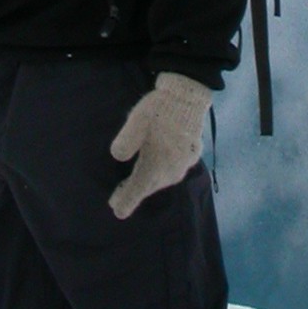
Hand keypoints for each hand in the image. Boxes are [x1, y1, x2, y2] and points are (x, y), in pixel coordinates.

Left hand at [109, 72, 211, 218]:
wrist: (188, 97)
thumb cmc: (160, 109)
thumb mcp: (136, 122)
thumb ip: (126, 142)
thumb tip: (117, 157)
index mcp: (156, 166)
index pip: (137, 189)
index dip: (126, 200)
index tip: (117, 212)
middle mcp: (171, 171)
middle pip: (149, 186)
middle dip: (134, 191)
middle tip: (119, 197)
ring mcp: (183, 165)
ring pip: (161, 179)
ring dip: (147, 182)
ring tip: (134, 184)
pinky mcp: (190, 156)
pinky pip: (171, 171)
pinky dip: (159, 173)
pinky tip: (155, 167)